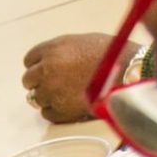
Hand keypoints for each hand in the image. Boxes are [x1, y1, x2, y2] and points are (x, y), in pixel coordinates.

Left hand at [20, 33, 137, 123]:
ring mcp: (52, 91)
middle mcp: (47, 70)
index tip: (44, 70)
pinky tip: (69, 105)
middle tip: (54, 84)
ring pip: (36, 98)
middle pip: (28, 80)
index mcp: (52, 50)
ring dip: (47, 98)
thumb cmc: (111, 55)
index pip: (29, 60)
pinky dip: (55, 111)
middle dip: (39, 82)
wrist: (127, 73)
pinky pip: (47, 114)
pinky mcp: (60, 110)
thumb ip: (61, 52)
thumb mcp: (81, 42)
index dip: (38, 66)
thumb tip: (53, 61)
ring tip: (64, 96)